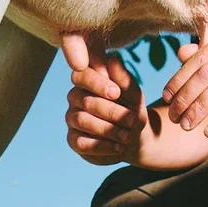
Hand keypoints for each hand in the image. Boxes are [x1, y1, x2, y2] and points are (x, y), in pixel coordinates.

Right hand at [62, 34, 146, 164]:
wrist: (135, 137)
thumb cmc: (132, 109)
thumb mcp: (134, 94)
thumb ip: (123, 78)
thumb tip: (112, 59)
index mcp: (87, 80)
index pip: (81, 75)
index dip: (96, 83)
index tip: (116, 93)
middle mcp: (75, 97)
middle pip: (85, 101)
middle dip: (111, 111)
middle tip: (132, 120)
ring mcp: (72, 119)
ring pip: (82, 121)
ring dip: (109, 129)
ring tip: (128, 136)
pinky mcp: (74, 140)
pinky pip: (82, 143)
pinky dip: (103, 146)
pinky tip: (119, 147)